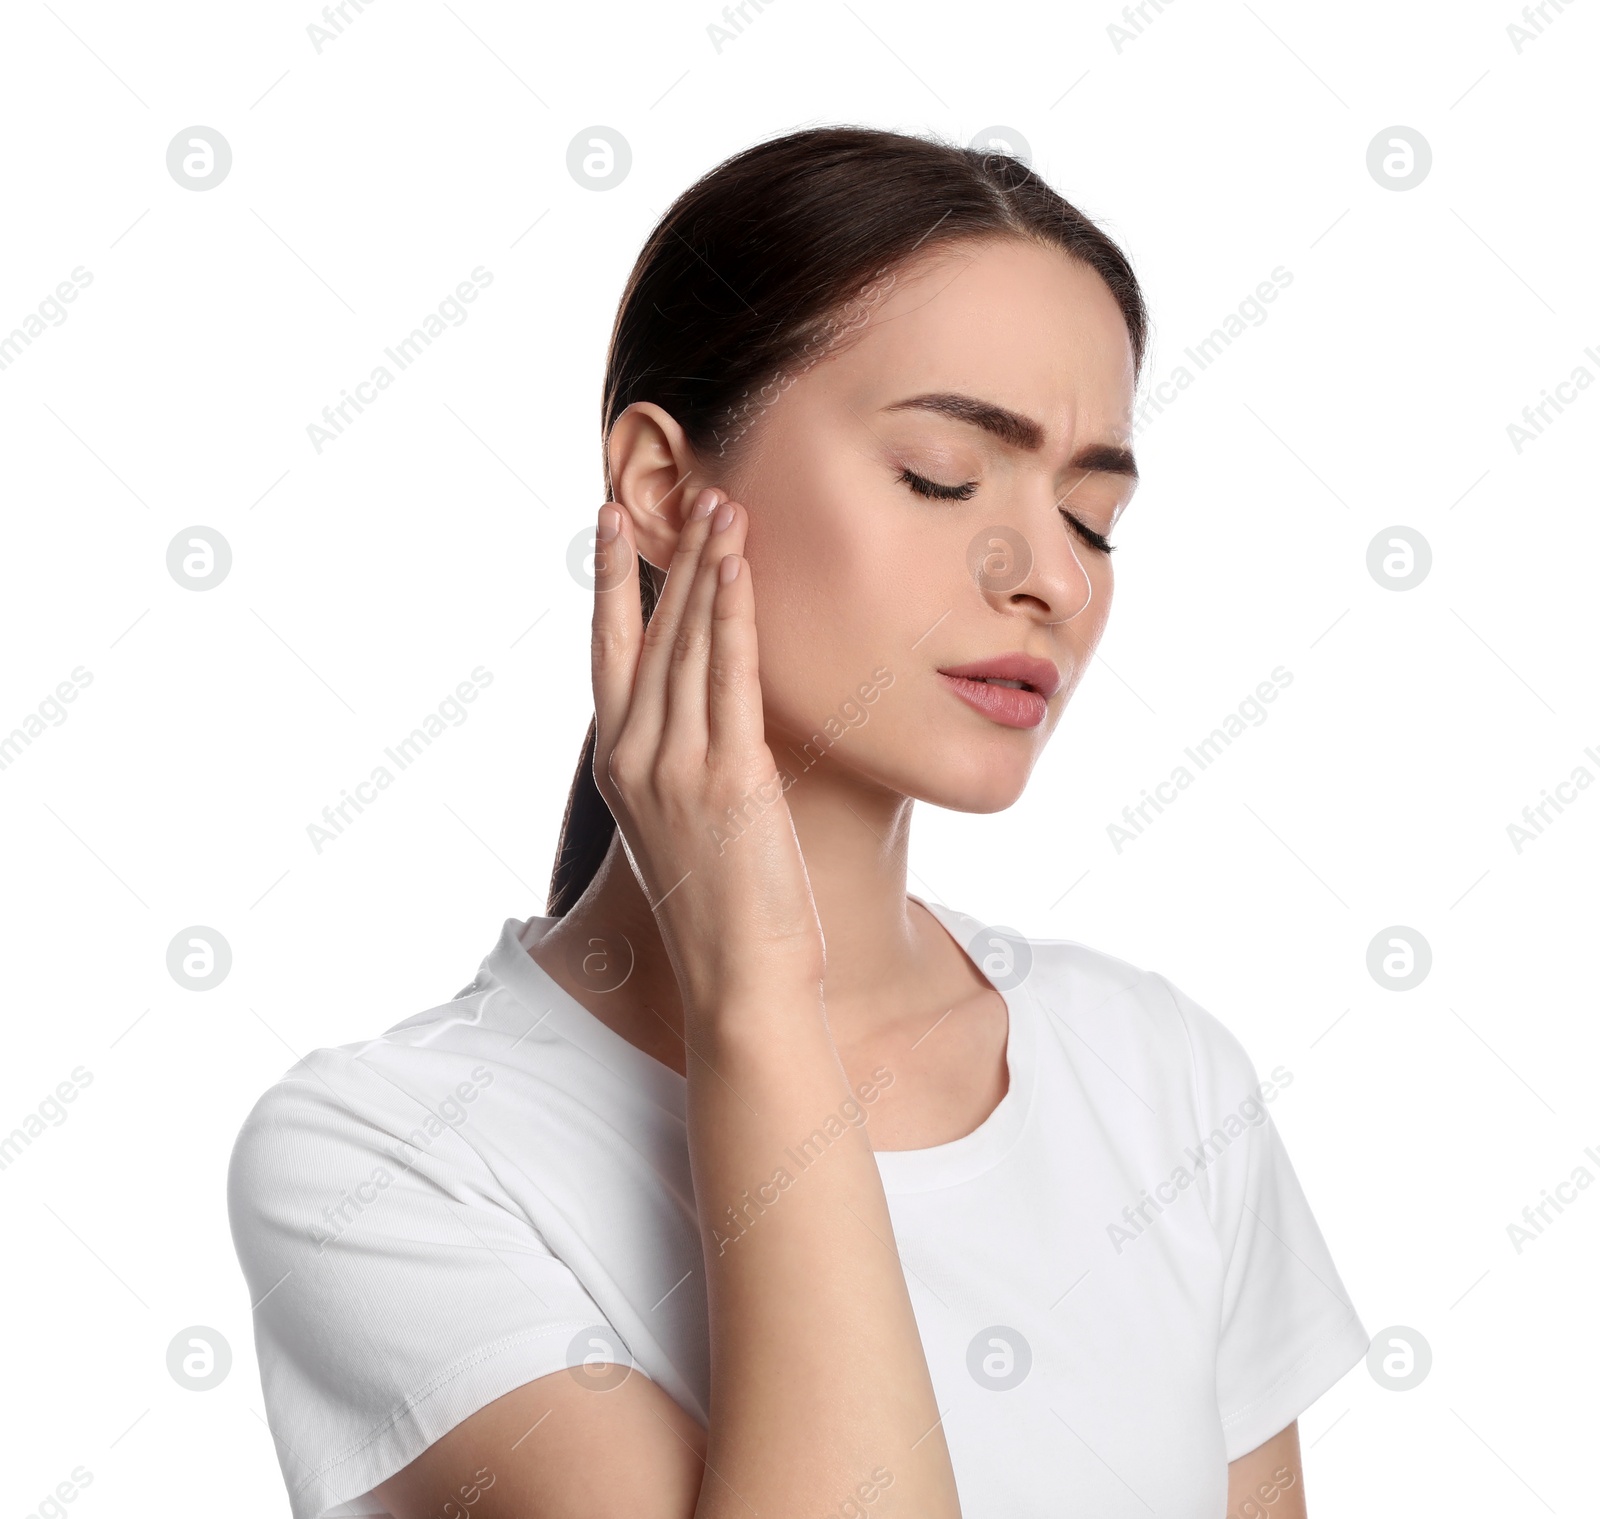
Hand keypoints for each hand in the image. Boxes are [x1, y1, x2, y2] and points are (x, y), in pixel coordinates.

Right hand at [589, 488, 825, 1015]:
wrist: (739, 983)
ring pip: (688, 644)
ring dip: (707, 569)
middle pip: (648, 633)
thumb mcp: (683, 826)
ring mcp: (675, 768)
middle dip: (670, 556)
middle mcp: (635, 759)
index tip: (610, 519)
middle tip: (690, 489)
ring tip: (723, 506)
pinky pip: (730, 677)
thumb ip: (677, 764)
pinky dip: (733, 616)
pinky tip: (739, 568)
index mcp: (619, 767)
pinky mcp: (728, 780)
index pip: (608, 652)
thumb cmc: (722, 912)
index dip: (609, 581)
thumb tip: (698, 717)